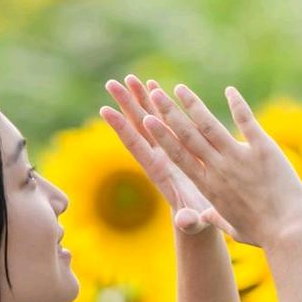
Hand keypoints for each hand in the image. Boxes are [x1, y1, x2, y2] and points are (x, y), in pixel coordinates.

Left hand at [99, 75, 249, 240]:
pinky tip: (153, 86)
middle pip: (136, 127)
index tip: (105, 110)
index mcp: (158, 172)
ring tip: (130, 78)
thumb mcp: (195, 222)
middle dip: (125, 105)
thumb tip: (185, 223)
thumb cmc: (196, 222)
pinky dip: (158, 104)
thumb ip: (190, 221)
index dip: (121, 128)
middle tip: (111, 83)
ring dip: (139, 99)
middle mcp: (156, 157)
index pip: (135, 146)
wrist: (196, 220)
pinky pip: (163, 121)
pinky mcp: (174, 146)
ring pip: (148, 120)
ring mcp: (163, 150)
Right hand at [140, 80, 301, 251]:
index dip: (163, 136)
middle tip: (154, 95)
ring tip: (179, 88)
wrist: (287, 232)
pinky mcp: (264, 150)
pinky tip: (230, 90)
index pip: (179, 156)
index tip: (147, 120)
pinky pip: (247, 121)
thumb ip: (218, 218)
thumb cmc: (262, 234)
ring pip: (210, 126)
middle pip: (188, 136)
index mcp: (209, 187)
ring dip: (193, 105)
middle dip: (169, 114)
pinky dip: (238, 104)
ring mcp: (240, 158)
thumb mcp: (234, 228)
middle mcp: (219, 169)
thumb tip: (207, 217)